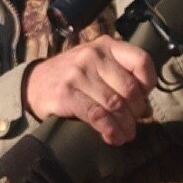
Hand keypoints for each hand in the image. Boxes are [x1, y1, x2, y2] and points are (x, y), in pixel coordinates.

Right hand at [24, 36, 158, 147]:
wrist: (34, 83)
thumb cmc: (72, 76)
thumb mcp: (97, 65)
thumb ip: (121, 78)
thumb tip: (147, 108)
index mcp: (107, 45)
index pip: (141, 60)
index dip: (148, 83)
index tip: (144, 99)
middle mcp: (94, 55)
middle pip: (129, 89)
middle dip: (136, 112)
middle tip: (133, 124)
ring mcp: (79, 73)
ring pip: (115, 105)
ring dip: (125, 126)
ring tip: (126, 135)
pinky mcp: (67, 93)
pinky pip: (97, 115)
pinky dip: (109, 130)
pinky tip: (112, 138)